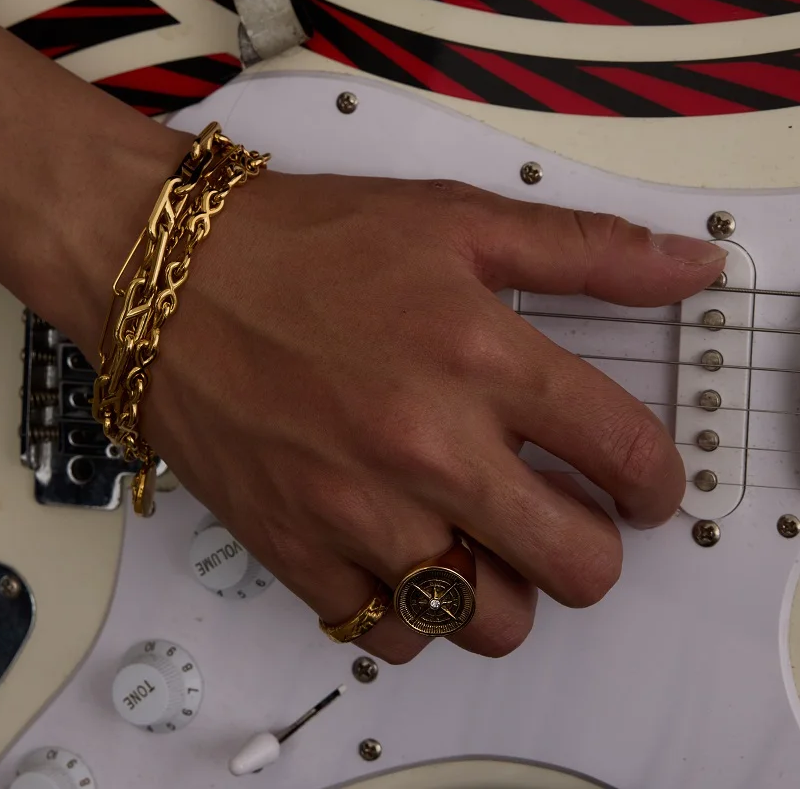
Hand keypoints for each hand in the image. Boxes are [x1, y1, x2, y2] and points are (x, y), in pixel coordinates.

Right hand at [95, 169, 724, 663]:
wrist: (168, 275)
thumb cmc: (300, 243)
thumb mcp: (453, 219)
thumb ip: (584, 249)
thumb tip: (687, 267)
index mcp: (480, 357)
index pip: (625, 455)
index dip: (654, 481)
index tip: (640, 486)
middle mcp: (426, 446)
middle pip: (576, 566)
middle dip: (592, 548)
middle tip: (565, 518)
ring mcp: (357, 510)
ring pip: (487, 621)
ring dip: (506, 590)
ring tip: (481, 542)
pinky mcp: (294, 549)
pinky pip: (388, 636)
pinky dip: (413, 614)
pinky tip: (403, 557)